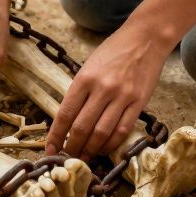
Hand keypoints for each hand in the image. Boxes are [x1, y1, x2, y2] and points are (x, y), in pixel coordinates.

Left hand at [46, 20, 174, 158]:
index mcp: (84, 78)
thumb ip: (80, 91)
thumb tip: (68, 120)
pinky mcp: (139, 102)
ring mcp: (122, 96)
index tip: (50, 149)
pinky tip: (104, 149)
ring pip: (102, 133)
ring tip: (84, 157)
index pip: (65, 114)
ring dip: (91, 150)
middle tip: (67, 157)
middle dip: (72, 147)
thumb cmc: (114, 51)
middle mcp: (102, 88)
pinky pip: (123, 130)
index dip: (56, 135)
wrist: (145, 38)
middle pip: (82, 127)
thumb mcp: (89, 66)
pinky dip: (111, 144)